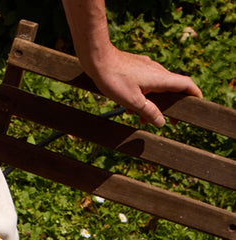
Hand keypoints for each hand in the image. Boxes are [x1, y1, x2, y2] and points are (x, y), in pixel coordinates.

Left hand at [81, 47, 201, 126]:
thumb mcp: (133, 101)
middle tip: (173, 121)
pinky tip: (131, 108)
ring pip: (156, 88)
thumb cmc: (115, 80)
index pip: (185, 84)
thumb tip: (161, 122)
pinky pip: (145, 84)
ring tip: (146, 120)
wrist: (99, 60)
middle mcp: (157, 71)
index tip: (198, 103)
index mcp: (160, 78)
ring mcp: (147, 68)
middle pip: (171, 88)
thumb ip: (149, 112)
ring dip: (154, 104)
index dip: (194, 93)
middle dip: (172, 105)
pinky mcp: (137, 68)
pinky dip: (143, 97)